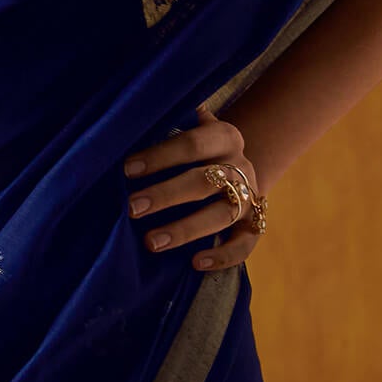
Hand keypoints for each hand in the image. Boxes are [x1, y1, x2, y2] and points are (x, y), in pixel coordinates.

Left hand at [123, 102, 262, 272]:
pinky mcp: (254, 225)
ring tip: (151, 242)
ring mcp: (250, 197)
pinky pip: (244, 245)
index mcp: (225, 136)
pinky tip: (194, 263)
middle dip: (165, 195)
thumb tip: (133, 118)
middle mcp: (241, 165)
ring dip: (185, 229)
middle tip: (132, 208)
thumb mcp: (191, 126)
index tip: (128, 170)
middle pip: (204, 181)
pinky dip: (222, 256)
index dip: (160, 156)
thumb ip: (171, 121)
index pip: (193, 144)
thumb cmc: (198, 146)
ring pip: (221, 215)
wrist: (237, 164)